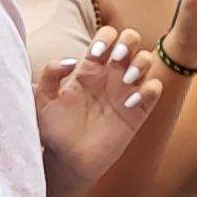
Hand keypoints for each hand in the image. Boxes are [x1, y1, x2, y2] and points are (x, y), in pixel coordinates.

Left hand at [34, 25, 167, 196]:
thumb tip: (70, 61)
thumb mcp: (42, 100)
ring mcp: (125, 91)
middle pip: (131, 40)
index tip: (97, 52)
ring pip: (146, 60)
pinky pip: (153, 90)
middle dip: (128, 42)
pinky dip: (148, 90)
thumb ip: (49, 75)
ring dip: (140, 63)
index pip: (106, 36)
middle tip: (116, 58)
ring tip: (125, 81)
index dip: (106, 36)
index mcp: (90, 67)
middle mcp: (110, 75)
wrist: (67, 160)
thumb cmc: (54, 129)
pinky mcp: (137, 111)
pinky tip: (130, 103)